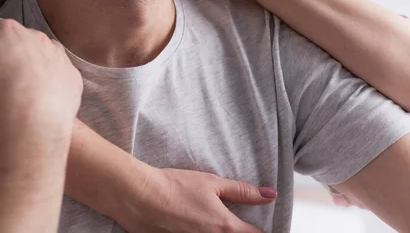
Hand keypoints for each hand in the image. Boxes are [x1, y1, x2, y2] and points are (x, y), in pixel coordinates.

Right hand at [0, 17, 82, 124]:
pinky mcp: (73, 78)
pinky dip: (53, 86)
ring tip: (18, 92)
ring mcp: (58, 57)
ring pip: (42, 57)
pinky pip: (62, 78)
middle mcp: (36, 37)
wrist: (32, 120)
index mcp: (7, 30)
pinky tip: (41, 102)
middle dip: (8, 54)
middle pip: (18, 41)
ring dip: (32, 68)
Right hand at [121, 167, 275, 232]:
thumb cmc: (174, 186)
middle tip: (223, 219)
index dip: (259, 231)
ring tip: (203, 219)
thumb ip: (243, 191)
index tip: (254, 225)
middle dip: (237, 232)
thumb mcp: (212, 183)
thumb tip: (271, 195)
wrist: (138, 196)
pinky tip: (187, 224)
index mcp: (226, 228)